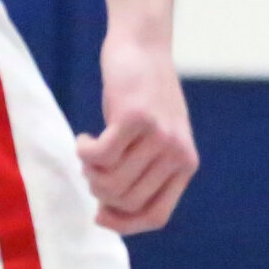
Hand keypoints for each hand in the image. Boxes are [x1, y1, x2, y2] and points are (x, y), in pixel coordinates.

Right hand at [75, 34, 198, 232]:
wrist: (144, 45)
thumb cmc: (140, 97)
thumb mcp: (153, 140)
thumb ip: (140, 175)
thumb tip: (106, 217)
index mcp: (185, 164)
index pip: (155, 216)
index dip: (124, 224)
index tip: (100, 215)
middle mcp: (177, 153)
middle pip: (126, 201)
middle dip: (99, 192)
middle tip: (91, 168)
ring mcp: (159, 136)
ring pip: (110, 182)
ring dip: (89, 171)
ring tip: (89, 151)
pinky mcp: (136, 118)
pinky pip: (100, 156)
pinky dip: (84, 151)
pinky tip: (84, 137)